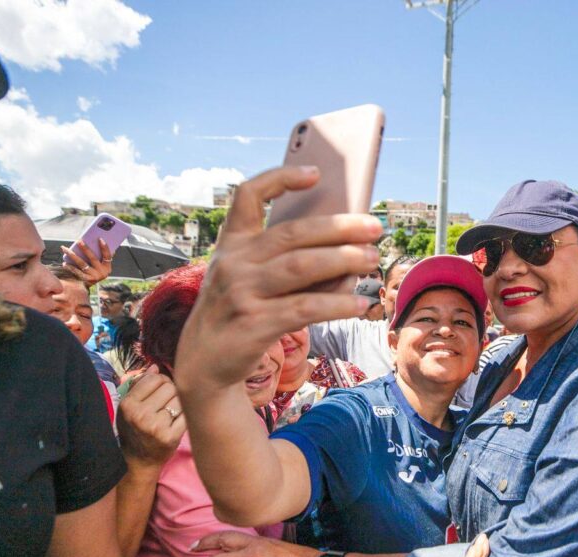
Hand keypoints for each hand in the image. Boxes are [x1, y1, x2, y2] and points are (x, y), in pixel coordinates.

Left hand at [62, 238, 112, 284]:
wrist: (87, 289)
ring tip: (65, 249)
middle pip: (93, 258)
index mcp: (107, 267)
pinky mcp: (85, 281)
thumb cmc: (94, 272)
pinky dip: (70, 267)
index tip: (100, 238)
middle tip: (78, 241)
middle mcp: (102, 273)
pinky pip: (77, 272)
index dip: (105, 247)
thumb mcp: (101, 266)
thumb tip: (101, 242)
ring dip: (73, 256)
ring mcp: (93, 277)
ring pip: (82, 264)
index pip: (107, 256)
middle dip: (85, 249)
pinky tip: (65, 263)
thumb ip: (102, 257)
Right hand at [116, 365, 184, 469]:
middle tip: (167, 403)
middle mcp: (141, 415)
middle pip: (170, 387)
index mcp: (128, 405)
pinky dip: (185, 415)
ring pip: (180, 399)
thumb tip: (156, 367)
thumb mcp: (128, 408)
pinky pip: (186, 413)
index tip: (160, 390)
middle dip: (171, 392)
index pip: (155, 379)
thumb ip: (139, 385)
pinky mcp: (171, 436)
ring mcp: (157, 426)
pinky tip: (178, 421)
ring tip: (171, 412)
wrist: (139, 461)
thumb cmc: (134, 430)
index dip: (161, 382)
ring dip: (179, 403)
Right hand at [173, 166, 382, 393]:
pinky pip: (304, 307)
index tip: (316, 173)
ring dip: (343, 260)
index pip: (247, 195)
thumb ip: (286, 261)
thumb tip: (347, 250)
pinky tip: (358, 303)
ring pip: (302, 266)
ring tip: (371, 259)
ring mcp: (241, 292)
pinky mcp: (253, 323)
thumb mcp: (248, 277)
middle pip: (292, 232)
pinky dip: (337, 304)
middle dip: (339, 227)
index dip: (280, 178)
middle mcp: (233, 262)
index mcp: (231, 243)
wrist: (203, 362)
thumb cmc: (239, 311)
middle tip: (374, 228)